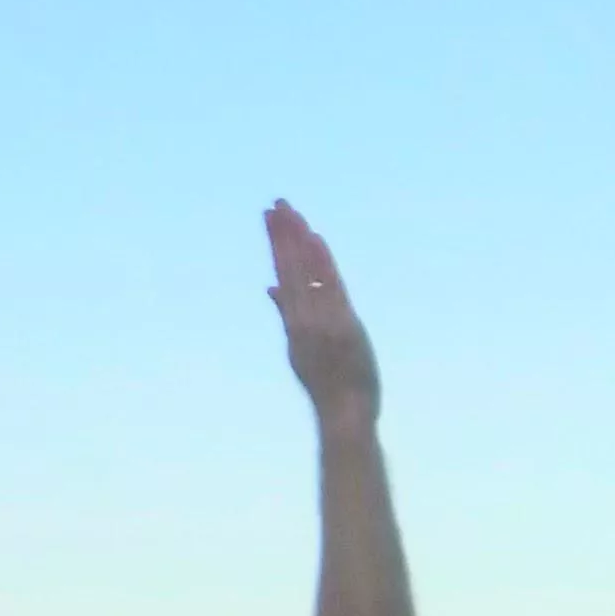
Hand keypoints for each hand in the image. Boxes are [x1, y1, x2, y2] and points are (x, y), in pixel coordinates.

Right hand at [265, 200, 377, 426]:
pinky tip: (315, 239)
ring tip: (290, 211)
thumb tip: (271, 287)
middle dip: (283, 234)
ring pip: (306, 273)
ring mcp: (321, 321)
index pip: (284, 273)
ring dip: (298, 240)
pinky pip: (329, 287)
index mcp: (294, 322)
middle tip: (277, 203)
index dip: (278, 244)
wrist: (343, 413)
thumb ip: (286, 314)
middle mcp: (303, 317)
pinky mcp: (340, 326)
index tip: (271, 217)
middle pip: (291, 267)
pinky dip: (321, 263)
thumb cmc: (325, 383)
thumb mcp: (299, 348)